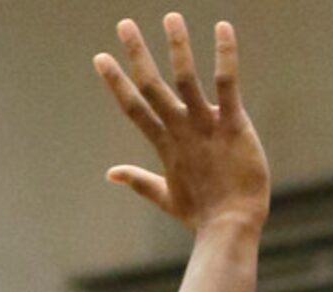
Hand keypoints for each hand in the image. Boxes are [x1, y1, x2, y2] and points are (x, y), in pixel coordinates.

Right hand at [94, 15, 269, 235]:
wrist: (230, 228)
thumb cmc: (202, 215)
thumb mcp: (167, 197)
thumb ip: (139, 180)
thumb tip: (110, 174)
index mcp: (165, 145)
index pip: (134, 108)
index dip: (116, 82)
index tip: (100, 58)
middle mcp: (181, 131)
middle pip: (152, 87)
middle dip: (137, 54)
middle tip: (124, 23)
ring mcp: (205, 127)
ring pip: (186, 80)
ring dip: (177, 47)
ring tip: (170, 17)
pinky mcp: (233, 126)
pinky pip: (227, 84)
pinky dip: (225, 55)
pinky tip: (222, 27)